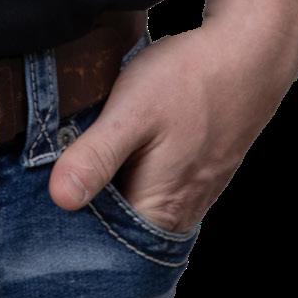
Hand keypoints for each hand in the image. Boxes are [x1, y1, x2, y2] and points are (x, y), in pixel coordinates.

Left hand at [48, 15, 297, 235]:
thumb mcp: (131, 111)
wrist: (247, 55)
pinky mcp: (196, 175)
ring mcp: (190, 197)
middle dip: (88, 198)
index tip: (50, 184)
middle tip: (64, 159)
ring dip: (109, 183)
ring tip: (88, 147)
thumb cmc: (190, 81)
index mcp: (158, 212)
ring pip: (134, 204)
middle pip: (117, 226)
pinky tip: (120, 141)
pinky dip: (131, 170)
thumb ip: (96, 156)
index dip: (69, 217)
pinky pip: (152, 187)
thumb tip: (59, 199)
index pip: (99, 241)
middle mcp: (177, 216)